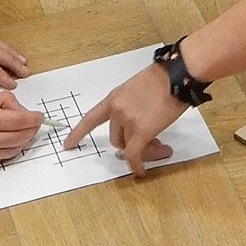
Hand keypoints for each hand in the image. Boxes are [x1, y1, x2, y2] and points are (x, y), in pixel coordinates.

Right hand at [0, 91, 45, 172]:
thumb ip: (0, 104)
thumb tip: (20, 110)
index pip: (20, 120)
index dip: (34, 118)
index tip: (39, 116)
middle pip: (22, 137)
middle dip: (32, 130)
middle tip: (35, 124)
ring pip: (15, 150)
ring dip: (23, 141)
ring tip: (23, 132)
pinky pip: (2, 158)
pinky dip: (9, 150)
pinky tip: (8, 142)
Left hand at [63, 63, 179, 176]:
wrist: (176, 75)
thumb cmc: (163, 78)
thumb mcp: (138, 89)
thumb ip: (132, 107)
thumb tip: (139, 126)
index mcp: (114, 98)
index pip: (90, 118)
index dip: (78, 133)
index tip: (68, 143)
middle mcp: (117, 110)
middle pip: (115, 138)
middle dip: (129, 143)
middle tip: (149, 142)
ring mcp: (128, 121)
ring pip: (127, 146)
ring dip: (141, 150)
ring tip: (159, 145)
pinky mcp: (141, 131)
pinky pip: (134, 155)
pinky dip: (137, 165)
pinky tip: (141, 170)